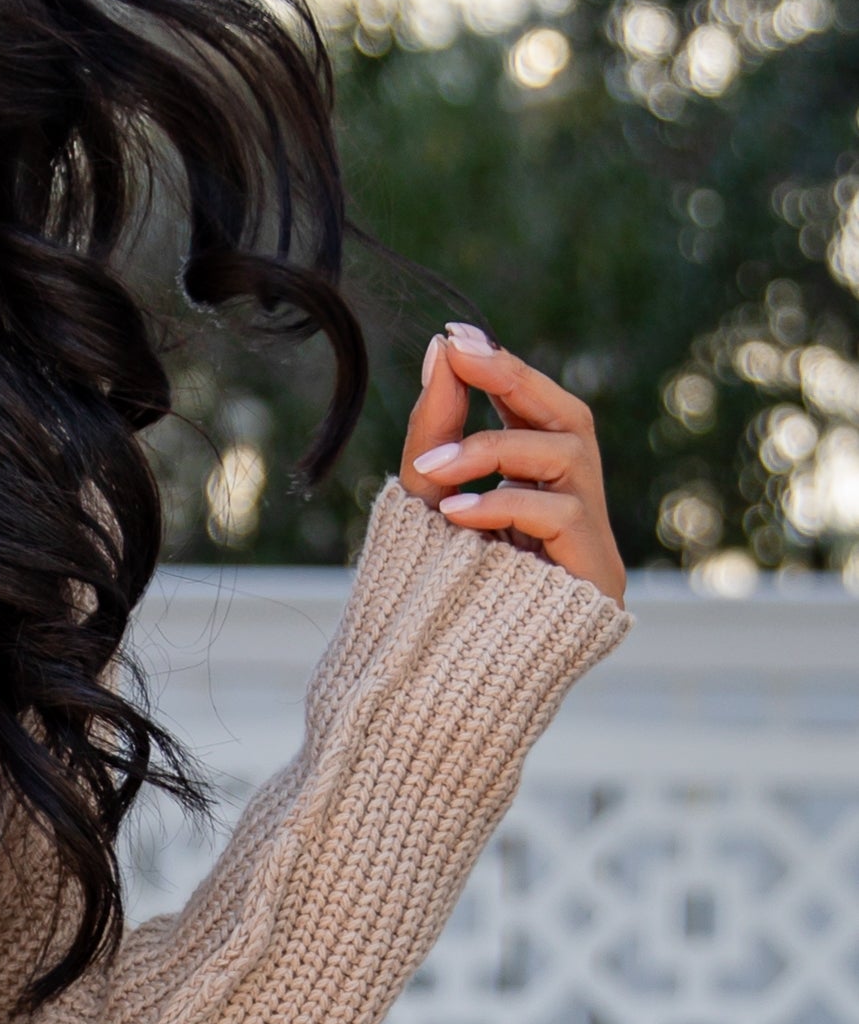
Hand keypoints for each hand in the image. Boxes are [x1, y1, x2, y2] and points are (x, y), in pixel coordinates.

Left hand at [400, 324, 625, 605]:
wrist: (435, 687)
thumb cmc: (433, 592)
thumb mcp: (426, 498)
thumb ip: (437, 428)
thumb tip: (442, 348)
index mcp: (539, 485)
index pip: (538, 409)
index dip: (504, 368)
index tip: (455, 335)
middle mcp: (575, 505)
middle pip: (571, 418)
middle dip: (514, 379)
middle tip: (460, 354)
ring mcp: (592, 542)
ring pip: (567, 455)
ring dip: (494, 449)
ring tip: (430, 472)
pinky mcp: (597, 578)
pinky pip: (561, 515)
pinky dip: (506, 504)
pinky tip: (457, 513)